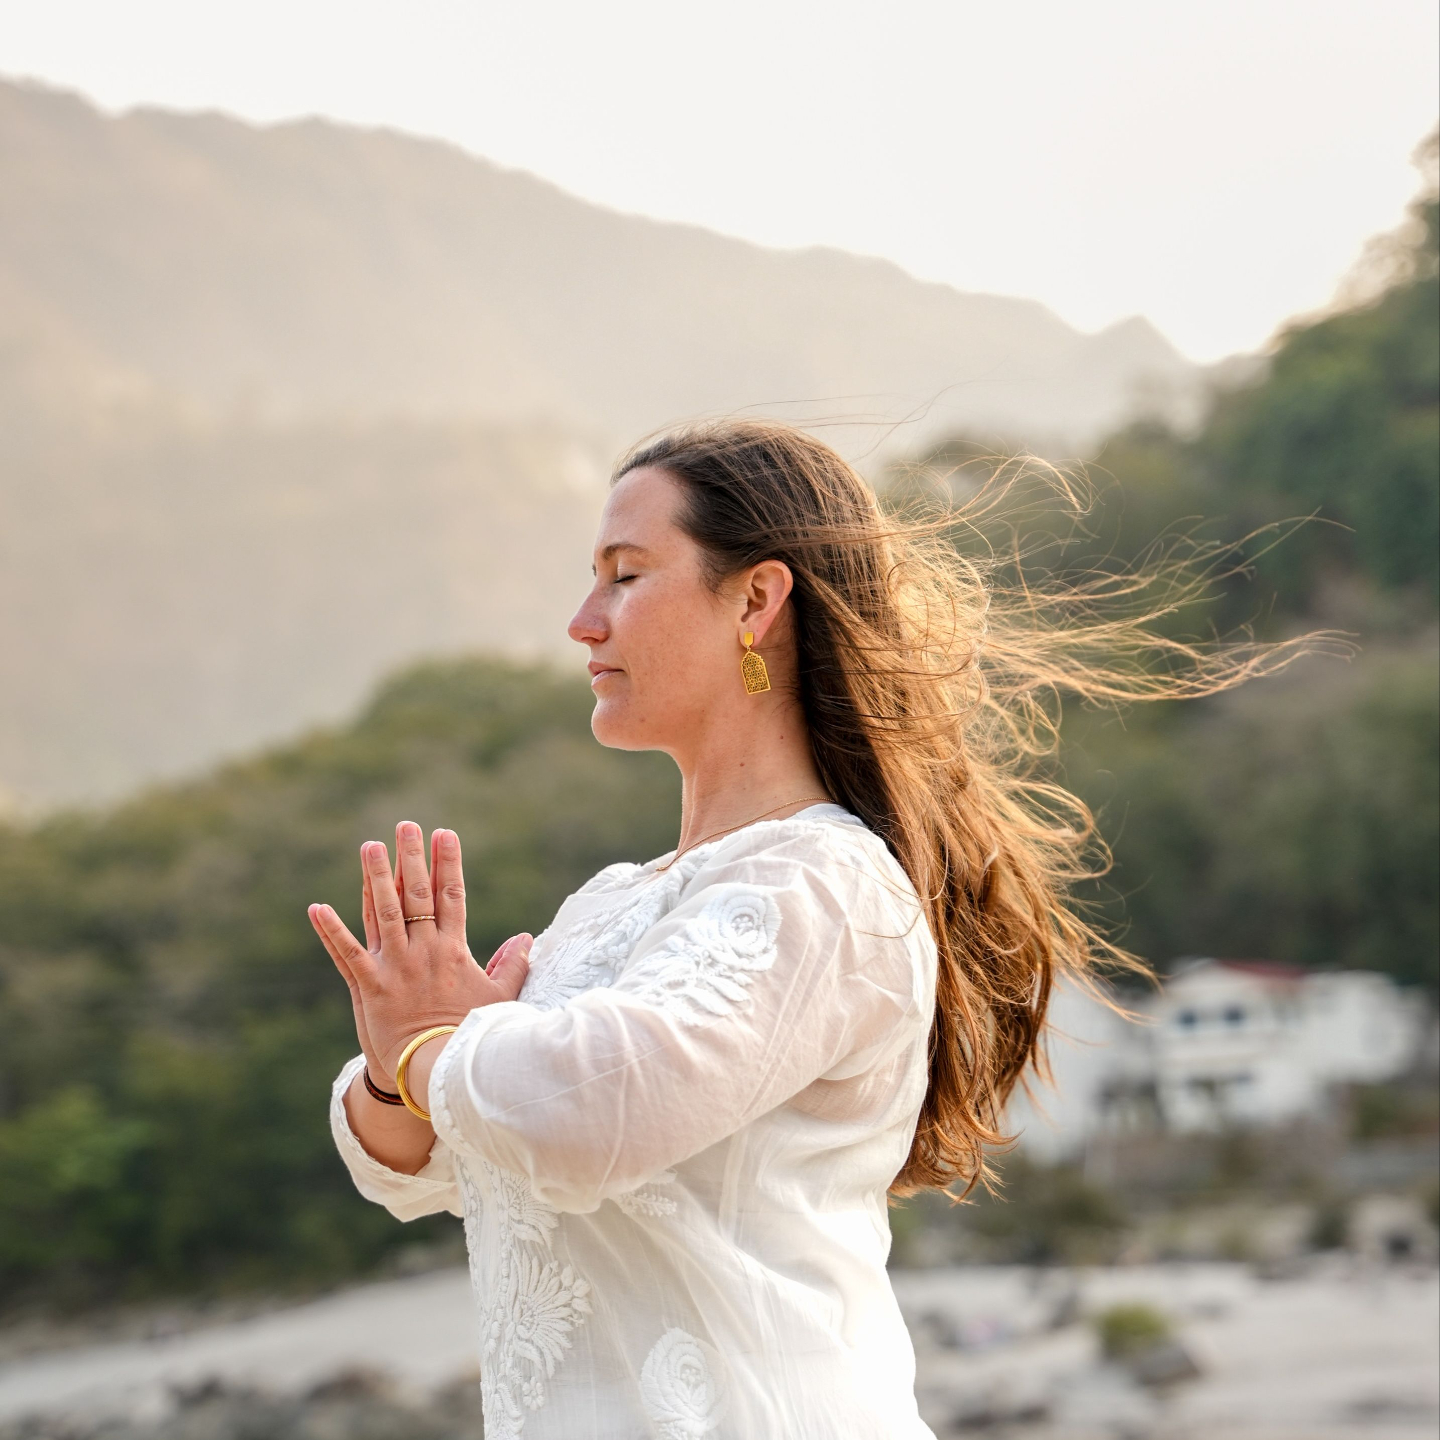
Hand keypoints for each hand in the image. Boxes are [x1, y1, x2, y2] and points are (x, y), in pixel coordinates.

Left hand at [308, 822, 530, 1081]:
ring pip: (383, 913)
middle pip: (416, 895)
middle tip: (406, 825)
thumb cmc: (471, 1037)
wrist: (438, 1072)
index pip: (452, 897)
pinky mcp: (369, 987)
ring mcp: (395, 967)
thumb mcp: (497, 999)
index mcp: (453, 951)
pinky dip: (330, 931)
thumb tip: (527, 938)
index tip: (445, 834)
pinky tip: (316, 907)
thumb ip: (512, 966)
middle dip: (411, 857)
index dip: (448, 864)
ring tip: (369, 846)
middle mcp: (423, 952)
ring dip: (375, 878)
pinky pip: (346, 954)